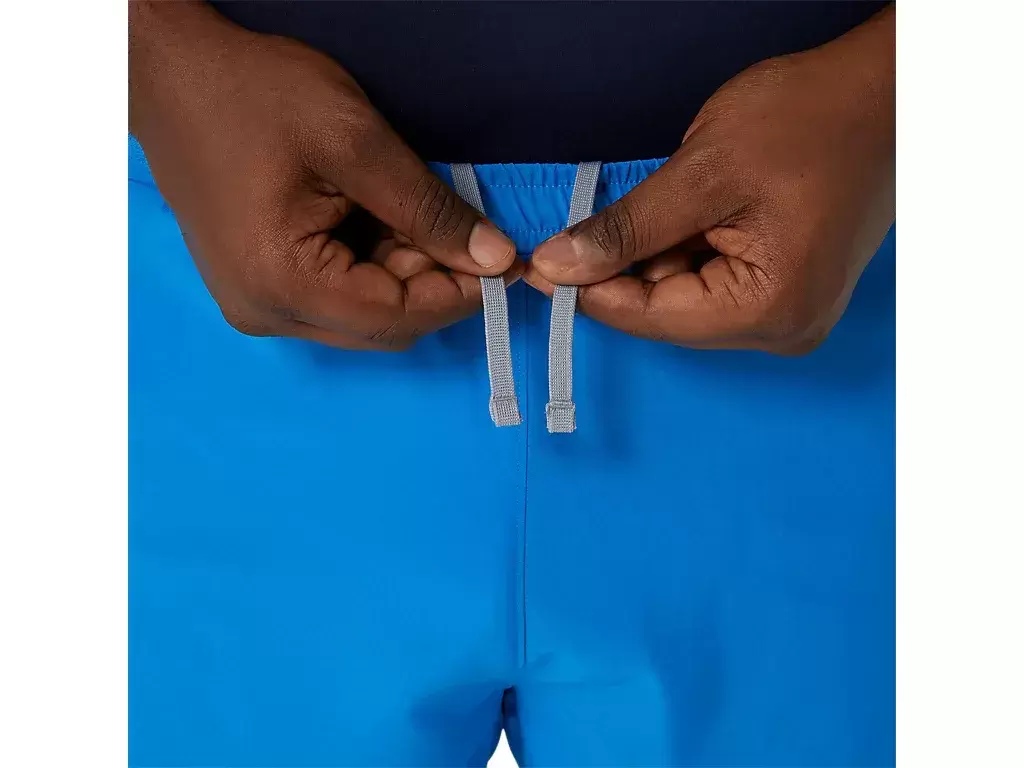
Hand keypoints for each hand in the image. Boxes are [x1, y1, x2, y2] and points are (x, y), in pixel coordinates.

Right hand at [129, 1, 518, 350]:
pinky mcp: (255, 289)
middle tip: (455, 224)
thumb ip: (428, 208)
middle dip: (430, 281)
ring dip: (401, 272)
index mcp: (282, 283)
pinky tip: (369, 217)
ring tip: (401, 208)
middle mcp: (266, 313)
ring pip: (362, 315)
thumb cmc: (253, 94)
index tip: (502, 260)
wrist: (169, 74)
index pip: (398, 318)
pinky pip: (333, 299)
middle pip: (381, 326)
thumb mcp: (355, 141)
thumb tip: (495, 259)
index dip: (461, 293)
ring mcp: (256, 305)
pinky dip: (369, 266)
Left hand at [527, 5, 893, 354]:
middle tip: (601, 218)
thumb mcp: (701, 171)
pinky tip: (703, 209)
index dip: (588, 290)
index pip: (651, 318)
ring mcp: (793, 313)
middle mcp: (785, 328)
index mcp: (770, 309)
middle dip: (629, 267)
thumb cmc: (808, 118)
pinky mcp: (792, 292)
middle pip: (669, 314)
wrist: (885, 92)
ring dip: (662, 255)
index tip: (539, 264)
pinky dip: (690, 251)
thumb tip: (557, 268)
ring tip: (683, 196)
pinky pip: (717, 286)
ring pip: (689, 299)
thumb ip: (625, 229)